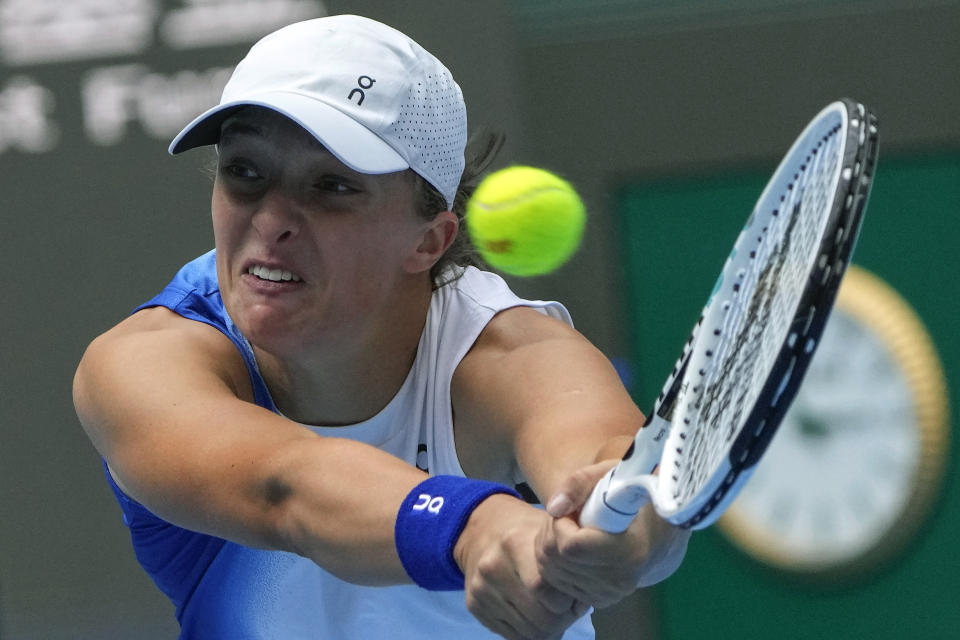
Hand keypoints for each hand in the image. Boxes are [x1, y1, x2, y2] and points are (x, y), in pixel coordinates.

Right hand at [454, 494, 590, 639]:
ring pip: (528, 633)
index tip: (576, 595)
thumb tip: (586, 599)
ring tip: (552, 610)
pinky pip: (512, 636)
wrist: (482, 530)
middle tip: (568, 609)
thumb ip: (568, 561)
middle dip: (562, 620)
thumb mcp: (548, 532)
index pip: (545, 589)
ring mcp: (481, 589)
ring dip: (547, 629)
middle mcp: (493, 567)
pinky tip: (533, 612)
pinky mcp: (474, 605)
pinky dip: (529, 631)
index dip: (568, 600)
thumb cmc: (525, 531)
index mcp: (514, 543)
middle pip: (540, 618)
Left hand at [535, 461, 690, 607]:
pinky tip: (569, 547)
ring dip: (549, 546)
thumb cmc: (633, 497)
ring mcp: (609, 594)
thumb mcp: (609, 475)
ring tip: (568, 527)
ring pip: (552, 575)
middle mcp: (619, 579)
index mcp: (629, 550)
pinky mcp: (599, 600)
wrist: (658, 531)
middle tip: (566, 514)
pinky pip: (559, 586)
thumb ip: (578, 484)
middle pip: (557, 561)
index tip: (571, 508)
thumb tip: (554, 508)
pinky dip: (554, 564)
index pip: (571, 547)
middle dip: (550, 533)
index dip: (560, 524)